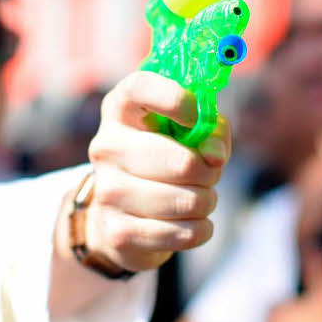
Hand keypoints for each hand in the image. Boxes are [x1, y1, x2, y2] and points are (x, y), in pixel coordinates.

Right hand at [84, 71, 230, 271]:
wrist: (122, 214)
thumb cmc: (164, 158)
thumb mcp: (188, 132)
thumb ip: (210, 130)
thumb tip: (214, 155)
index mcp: (120, 109)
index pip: (140, 88)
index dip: (175, 99)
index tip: (197, 118)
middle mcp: (107, 146)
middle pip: (180, 162)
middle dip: (209, 171)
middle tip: (209, 173)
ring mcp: (107, 191)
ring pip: (186, 201)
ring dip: (207, 201)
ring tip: (200, 199)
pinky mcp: (118, 232)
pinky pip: (182, 233)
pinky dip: (200, 230)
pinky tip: (194, 223)